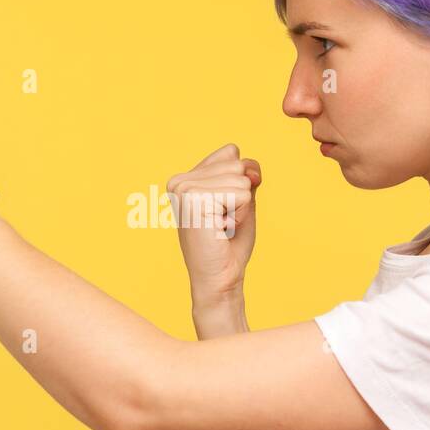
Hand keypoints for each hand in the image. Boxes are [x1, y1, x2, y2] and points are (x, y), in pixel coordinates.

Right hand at [166, 143, 260, 307]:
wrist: (220, 278)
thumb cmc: (230, 243)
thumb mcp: (243, 199)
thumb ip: (247, 175)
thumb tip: (250, 169)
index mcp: (187, 177)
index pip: (231, 152)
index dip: (242, 179)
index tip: (225, 208)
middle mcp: (179, 179)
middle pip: (237, 163)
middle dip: (242, 195)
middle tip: (224, 220)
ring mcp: (183, 188)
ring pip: (241, 179)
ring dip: (241, 207)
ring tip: (222, 225)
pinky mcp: (193, 200)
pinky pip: (242, 194)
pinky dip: (241, 214)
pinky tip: (221, 229)